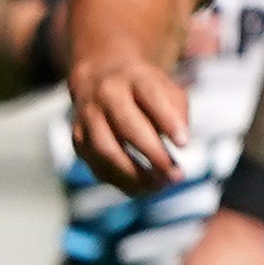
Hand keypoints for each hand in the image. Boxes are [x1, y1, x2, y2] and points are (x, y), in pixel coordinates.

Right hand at [69, 49, 194, 194]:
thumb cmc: (144, 89)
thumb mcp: (166, 87)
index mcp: (134, 77)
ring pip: (106, 149)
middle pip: (127, 126)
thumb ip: (177, 109)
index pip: (151, 96)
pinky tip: (141, 188)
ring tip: (159, 185)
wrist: (100, 76)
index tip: (184, 143)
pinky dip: (120, 180)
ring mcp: (88, 117)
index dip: (167, 121)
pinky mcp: (79, 138)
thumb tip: (181, 141)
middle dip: (153, 154)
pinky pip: (96, 164)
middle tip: (176, 175)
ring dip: (134, 174)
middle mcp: (106, 94)